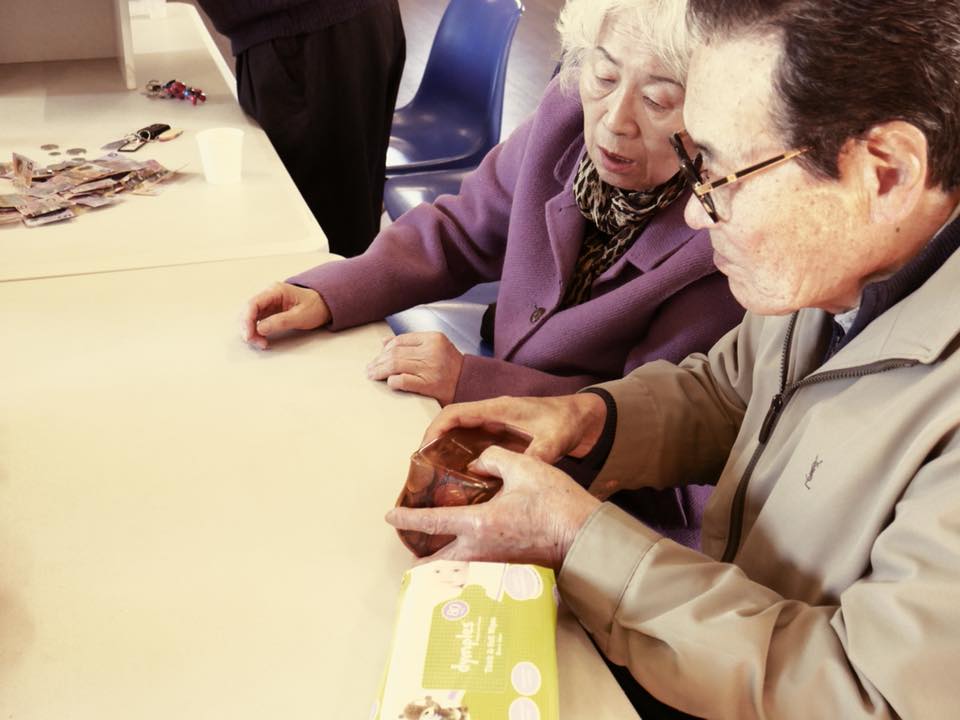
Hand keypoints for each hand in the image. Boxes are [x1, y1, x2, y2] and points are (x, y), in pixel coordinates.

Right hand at [242, 282, 330, 348]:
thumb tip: (260, 328)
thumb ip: (280, 321)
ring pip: (250, 317)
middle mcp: (268, 295)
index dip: (247, 320)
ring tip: (261, 343)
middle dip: (247, 328)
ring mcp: (268, 304)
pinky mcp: (269, 312)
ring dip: (251, 331)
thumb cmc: (315, 306)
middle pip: (248, 311)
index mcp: (275, 291)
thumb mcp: (300, 316)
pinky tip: (261, 339)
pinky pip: (256, 321)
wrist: (324, 305)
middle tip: (255, 342)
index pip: (253, 303)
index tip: (249, 335)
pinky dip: (256, 332)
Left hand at [366, 332, 463, 405]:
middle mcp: (432, 351)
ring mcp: (431, 368)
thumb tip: (384, 342)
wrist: (471, 383)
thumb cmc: (451, 366)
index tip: (378, 357)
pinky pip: (403, 381)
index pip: (400, 340)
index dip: (385, 349)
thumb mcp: (436, 347)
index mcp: (434, 338)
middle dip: (378, 361)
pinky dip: (393, 381)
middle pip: (395, 353)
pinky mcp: (429, 384)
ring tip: (372, 375)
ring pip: (396, 365)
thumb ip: (412, 343)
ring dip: (380, 371)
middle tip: (370, 368)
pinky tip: (389, 382)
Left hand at [385, 446, 600, 569]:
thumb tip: (478, 464)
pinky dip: (465, 569)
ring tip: (434, 563)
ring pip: (458, 571)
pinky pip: (478, 571)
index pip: (432, 522)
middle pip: (439, 564)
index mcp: (479, 523)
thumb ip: (493, 459)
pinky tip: (468, 559)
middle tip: (410, 561)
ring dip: (442, 569)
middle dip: (421, 566)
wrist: (585, 536)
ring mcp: (496, 563)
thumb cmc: (556, 502)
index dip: (408, 519)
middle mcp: (481, 549)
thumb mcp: (524, 466)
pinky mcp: (511, 568)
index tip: (390, 517)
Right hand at [423, 393, 607, 462]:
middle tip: (423, 471)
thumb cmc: (567, 421)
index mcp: (498, 408)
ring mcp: (496, 425)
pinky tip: (461, 480)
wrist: (584, 418)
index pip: (455, 412)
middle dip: (433, 444)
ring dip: (446, 452)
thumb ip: (538, 455)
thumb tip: (522, 473)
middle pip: (451, 424)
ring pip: (460, 435)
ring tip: (435, 479)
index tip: (423, 450)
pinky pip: (474, 445)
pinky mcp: (501, 436)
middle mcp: (492, 414)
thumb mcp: (554, 440)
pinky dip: (463, 458)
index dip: (435, 429)